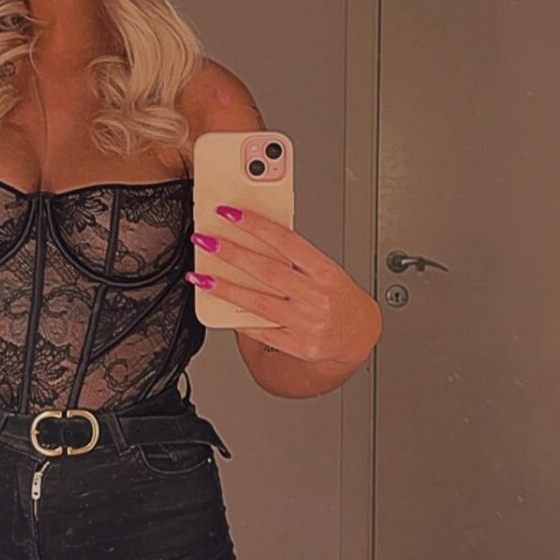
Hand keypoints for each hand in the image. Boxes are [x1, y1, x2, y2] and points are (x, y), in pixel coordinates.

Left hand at [187, 205, 382, 364]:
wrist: (359, 334)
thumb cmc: (338, 296)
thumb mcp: (325, 269)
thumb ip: (295, 258)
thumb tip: (253, 241)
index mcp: (324, 271)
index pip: (286, 241)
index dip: (256, 225)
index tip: (230, 214)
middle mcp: (316, 296)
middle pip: (267, 270)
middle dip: (231, 254)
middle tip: (206, 241)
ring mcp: (306, 323)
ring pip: (257, 302)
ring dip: (224, 288)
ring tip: (200, 276)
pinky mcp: (297, 345)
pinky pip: (261, 330)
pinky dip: (238, 318)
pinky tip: (219, 307)